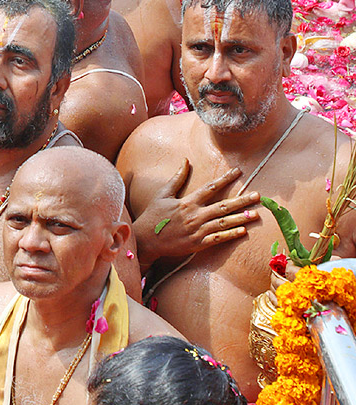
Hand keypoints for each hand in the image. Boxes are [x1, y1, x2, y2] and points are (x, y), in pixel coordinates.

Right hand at [131, 161, 262, 264]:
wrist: (145, 239)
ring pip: (223, 223)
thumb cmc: (153, 215)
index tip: (238, 171)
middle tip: (258, 196)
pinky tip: (242, 231)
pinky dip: (230, 235)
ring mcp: (197, 230)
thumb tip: (186, 160)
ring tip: (255, 214)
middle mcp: (194, 215)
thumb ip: (177, 178)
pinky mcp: (197, 244)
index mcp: (187, 202)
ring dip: (241, 218)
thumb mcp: (163, 194)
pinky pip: (217, 239)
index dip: (225, 179)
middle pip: (222, 206)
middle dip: (241, 200)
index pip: (210, 188)